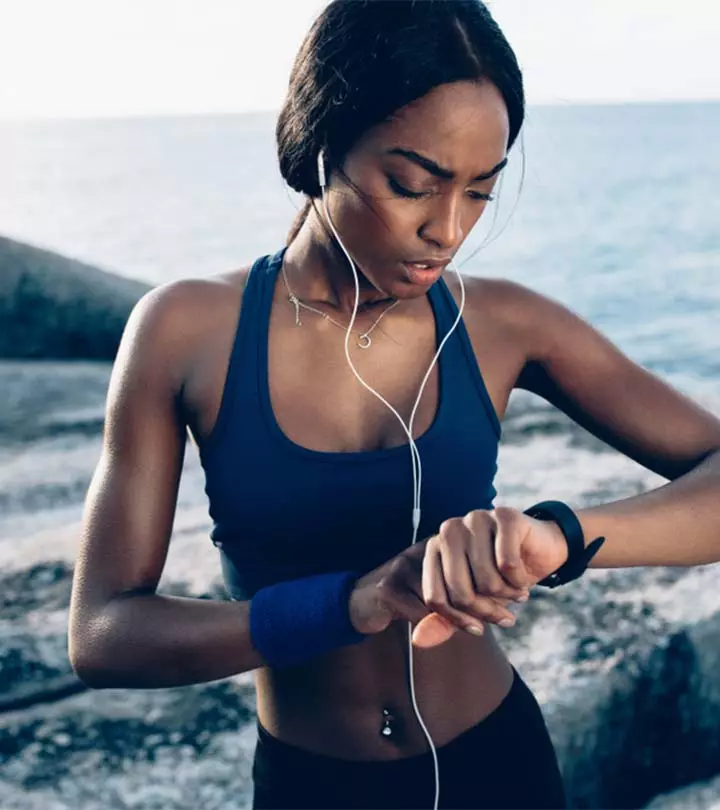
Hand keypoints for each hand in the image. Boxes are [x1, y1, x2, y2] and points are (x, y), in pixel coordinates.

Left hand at [413, 507, 567, 646]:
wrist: (540, 551)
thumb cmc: (500, 578)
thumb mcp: (473, 603)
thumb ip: (444, 621)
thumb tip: (418, 640)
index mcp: (435, 548)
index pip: (435, 597)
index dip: (457, 621)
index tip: (478, 629)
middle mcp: (449, 530)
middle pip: (460, 592)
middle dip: (486, 613)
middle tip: (505, 616)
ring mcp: (475, 519)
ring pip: (486, 581)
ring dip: (507, 597)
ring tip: (515, 593)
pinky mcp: (504, 516)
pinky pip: (508, 564)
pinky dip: (519, 580)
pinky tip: (523, 579)